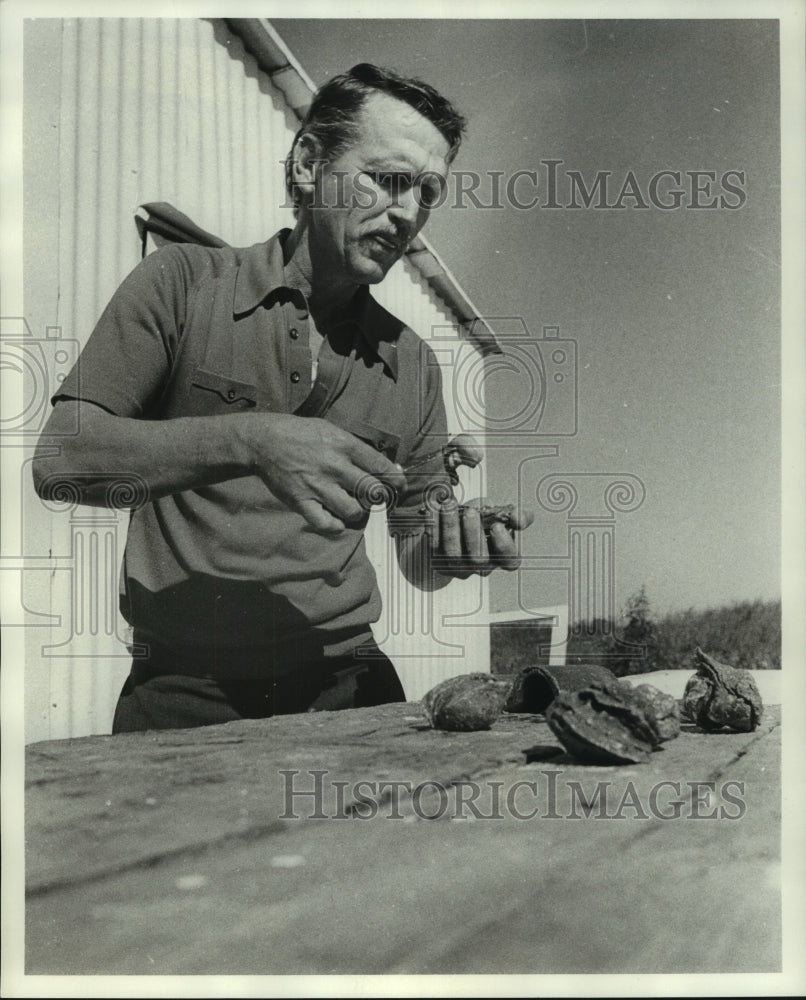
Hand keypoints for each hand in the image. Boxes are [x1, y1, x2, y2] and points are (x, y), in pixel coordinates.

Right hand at [243, 413, 405, 533]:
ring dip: (357, 512)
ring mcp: (317, 486)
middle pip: (372, 491)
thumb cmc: (301, 434)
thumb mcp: (332, 430)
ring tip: (352, 505)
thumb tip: (386, 467)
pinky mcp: (301, 501)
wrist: (264, 441)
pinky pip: (326, 524)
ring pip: (353, 511)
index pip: (381, 466)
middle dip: (379, 498)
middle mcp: (334, 466)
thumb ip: (357, 448)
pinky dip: (335, 526)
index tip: (399, 487)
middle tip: (374, 498)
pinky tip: (335, 519)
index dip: (396, 480)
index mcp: (344, 445)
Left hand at [428, 496, 533, 578]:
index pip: (509, 561)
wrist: (453, 525)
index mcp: (500, 556)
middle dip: (474, 534)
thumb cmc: (481, 520)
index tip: (497, 526)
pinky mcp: (438, 560)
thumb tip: (518, 517)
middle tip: (471, 512)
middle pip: (479, 559)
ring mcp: (458, 566)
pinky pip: (434, 546)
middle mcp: (480, 566)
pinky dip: (434, 526)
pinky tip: (435, 508)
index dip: (504, 545)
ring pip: (453, 555)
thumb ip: (513, 514)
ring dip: (451, 528)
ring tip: (449, 506)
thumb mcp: (498, 514)